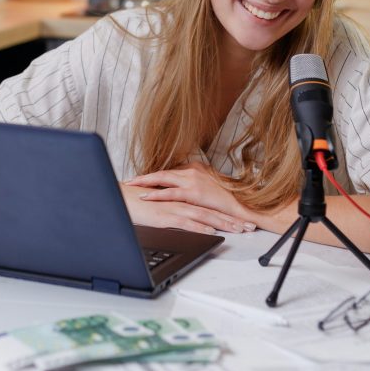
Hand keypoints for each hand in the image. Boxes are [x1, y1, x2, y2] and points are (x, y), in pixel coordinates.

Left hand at [123, 162, 256, 233]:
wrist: (241, 202)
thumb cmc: (225, 196)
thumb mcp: (207, 184)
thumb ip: (192, 184)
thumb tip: (177, 188)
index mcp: (192, 168)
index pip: (168, 172)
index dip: (152, 176)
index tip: (139, 180)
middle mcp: (190, 171)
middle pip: (161, 172)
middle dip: (143, 177)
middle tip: (128, 181)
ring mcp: (192, 180)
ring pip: (162, 179)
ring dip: (145, 182)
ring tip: (131, 186)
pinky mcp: (194, 192)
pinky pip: (171, 193)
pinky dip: (156, 194)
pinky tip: (146, 196)